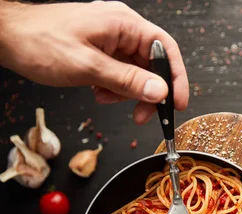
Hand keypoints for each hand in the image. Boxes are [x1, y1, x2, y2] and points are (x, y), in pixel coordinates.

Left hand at [0, 1, 188, 124]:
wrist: (7, 36)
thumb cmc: (39, 42)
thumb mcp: (88, 66)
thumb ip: (128, 81)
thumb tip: (160, 91)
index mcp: (124, 23)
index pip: (165, 49)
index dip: (176, 78)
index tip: (177, 103)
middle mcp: (122, 28)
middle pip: (153, 64)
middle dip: (148, 92)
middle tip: (143, 115)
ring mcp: (111, 38)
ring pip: (137, 72)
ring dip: (127, 91)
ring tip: (106, 98)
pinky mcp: (102, 49)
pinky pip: (121, 72)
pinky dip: (114, 87)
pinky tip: (98, 91)